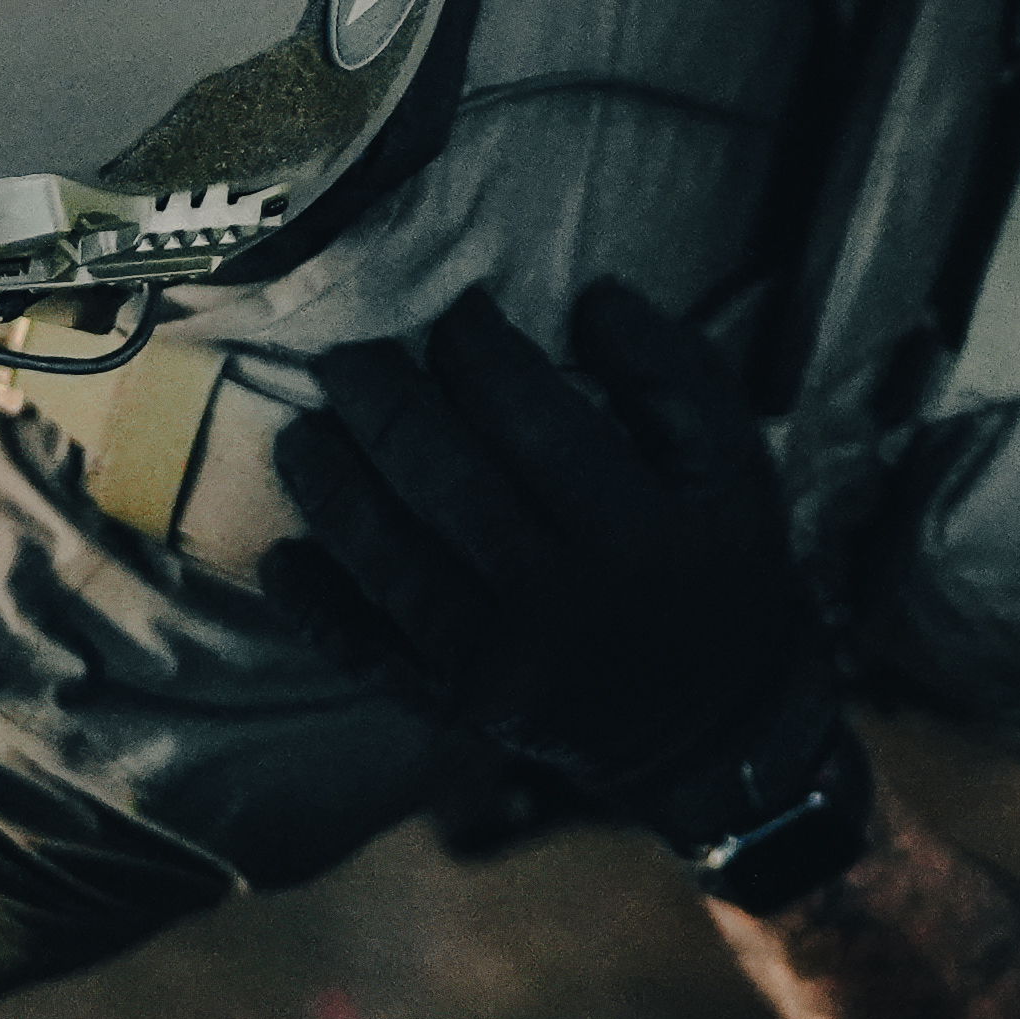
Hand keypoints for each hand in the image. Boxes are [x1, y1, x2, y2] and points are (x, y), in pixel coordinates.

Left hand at [265, 282, 863, 898]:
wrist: (710, 720)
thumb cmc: (719, 567)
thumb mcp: (737, 466)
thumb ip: (676, 375)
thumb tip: (592, 298)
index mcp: (639, 531)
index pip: (535, 420)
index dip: (481, 353)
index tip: (455, 308)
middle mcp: (562, 599)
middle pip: (447, 484)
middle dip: (385, 406)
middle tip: (348, 352)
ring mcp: (501, 662)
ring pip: (393, 562)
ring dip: (333, 490)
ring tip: (303, 430)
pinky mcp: (459, 706)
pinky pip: (371, 651)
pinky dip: (318, 603)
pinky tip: (282, 554)